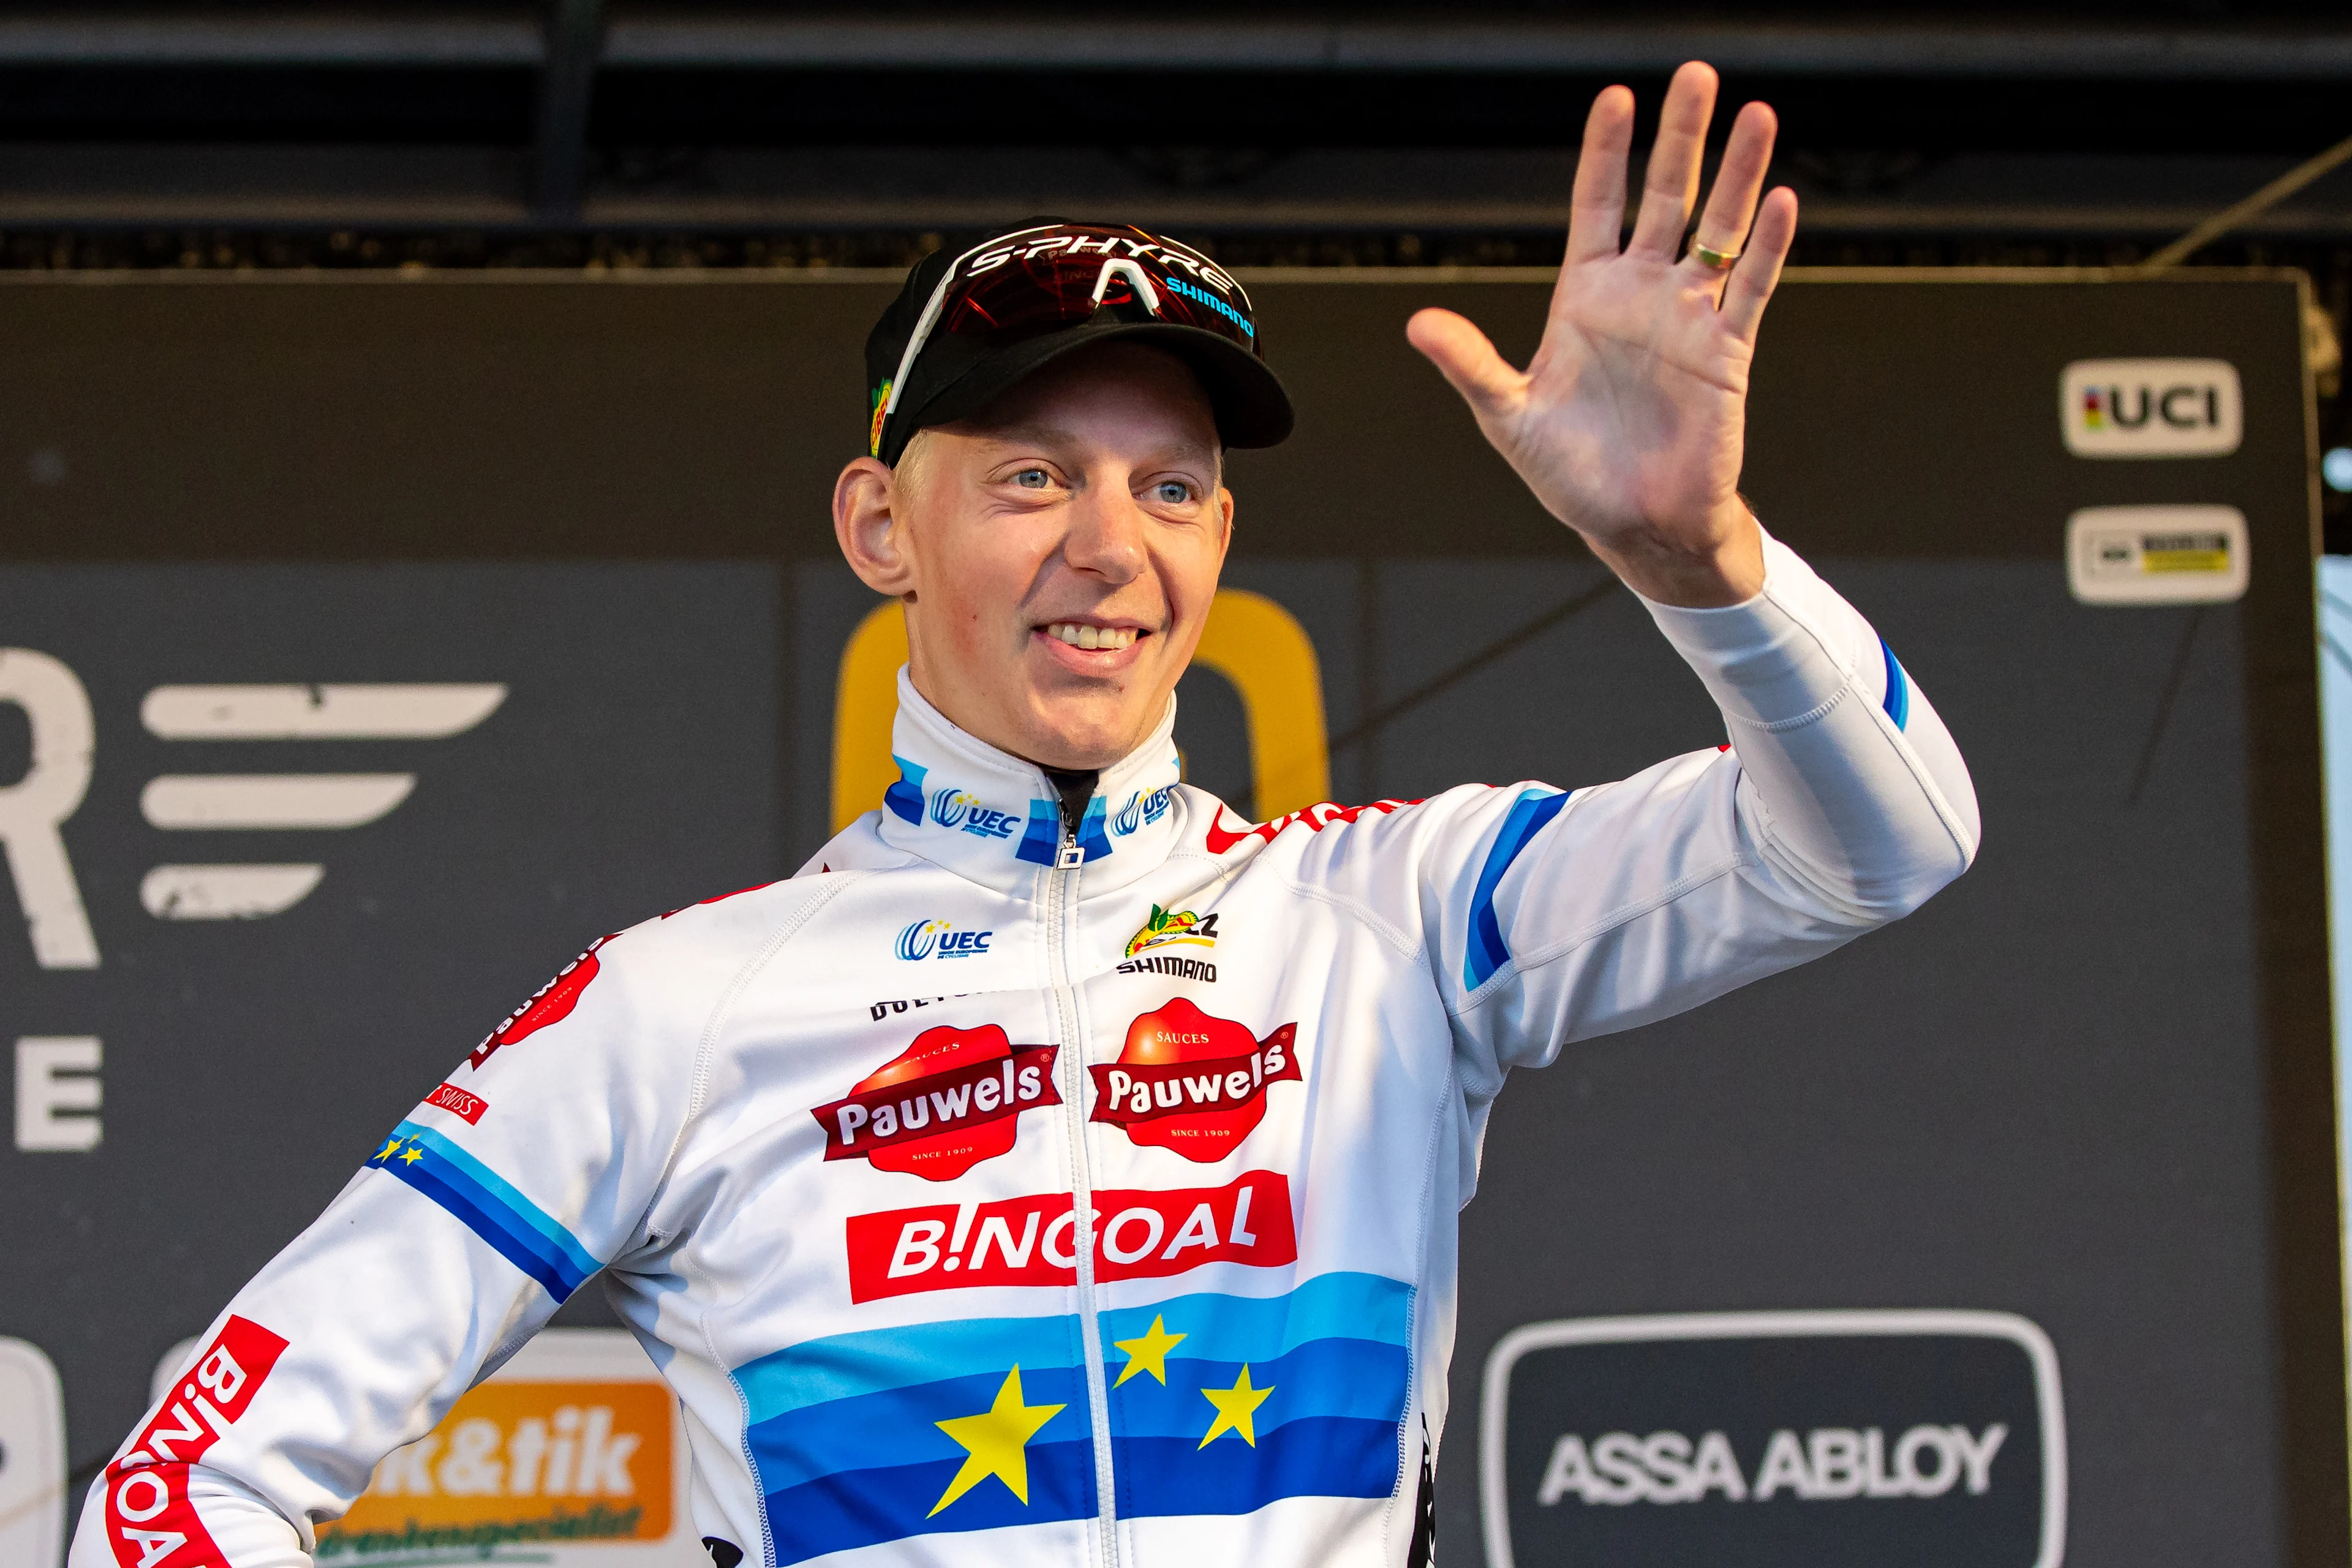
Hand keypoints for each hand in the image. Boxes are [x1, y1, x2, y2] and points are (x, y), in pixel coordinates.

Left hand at [1407, 61, 1793, 606]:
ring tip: (1757, 113)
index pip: (1596, 207)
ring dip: (1737, 174)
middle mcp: (1641, 295)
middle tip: (1696, 74)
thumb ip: (1470, 363)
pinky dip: (1766, 246)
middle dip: (1680, 139)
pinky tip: (1779, 198)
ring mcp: (1688, 319)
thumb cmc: (1570, 473)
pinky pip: (1750, 288)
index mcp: (1585, 298)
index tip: (1615, 96)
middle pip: (1665, 198)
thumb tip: (1417, 324)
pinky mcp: (1726, 352)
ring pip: (1717, 230)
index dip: (1605, 153)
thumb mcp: (1508, 415)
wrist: (1633, 525)